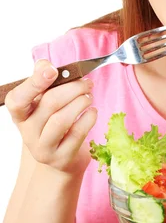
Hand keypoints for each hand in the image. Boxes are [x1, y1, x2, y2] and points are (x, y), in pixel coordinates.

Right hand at [5, 59, 96, 175]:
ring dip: (81, 102)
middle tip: (87, 83)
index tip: (52, 70)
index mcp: (20, 114)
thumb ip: (42, 79)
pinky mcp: (61, 158)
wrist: (59, 156)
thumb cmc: (52, 121)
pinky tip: (92, 112)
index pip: (17, 99)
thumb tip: (44, 64)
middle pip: (49, 104)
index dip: (34, 83)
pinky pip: (77, 134)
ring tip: (89, 96)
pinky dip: (89, 118)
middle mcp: (27, 132)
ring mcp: (43, 148)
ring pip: (62, 119)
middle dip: (73, 88)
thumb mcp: (43, 101)